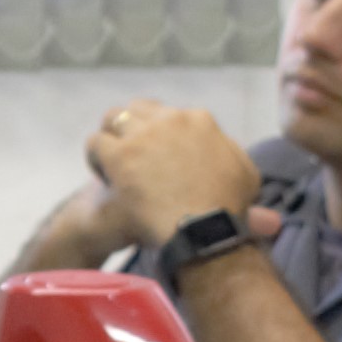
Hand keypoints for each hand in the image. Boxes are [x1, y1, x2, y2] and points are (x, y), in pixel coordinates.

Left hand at [82, 101, 266, 250]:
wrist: (204, 231)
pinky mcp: (121, 155)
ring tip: (110, 162)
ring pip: (113, 118)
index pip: (167, 114)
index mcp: (199, 120)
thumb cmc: (228, 211)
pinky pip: (96, 142)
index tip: (155, 155)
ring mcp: (144, 135)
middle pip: (138, 109)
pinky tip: (102, 174)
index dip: (157, 134)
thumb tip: (224, 146)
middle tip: (129, 155)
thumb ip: (232, 154)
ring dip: (111, 138)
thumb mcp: (246, 176)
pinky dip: (95, 157)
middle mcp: (170, 120)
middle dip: (131, 128)